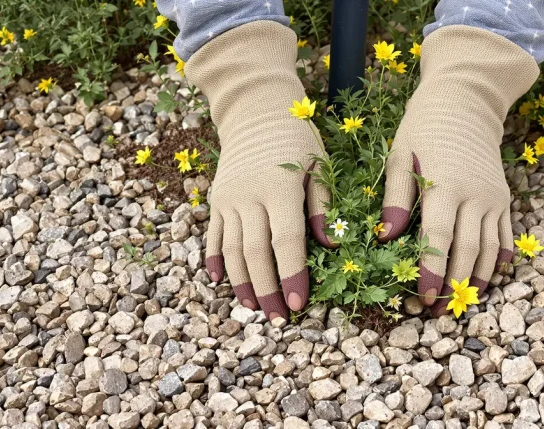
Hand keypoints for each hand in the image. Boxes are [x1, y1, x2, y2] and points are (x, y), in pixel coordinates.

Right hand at [185, 21, 332, 322]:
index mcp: (281, 189)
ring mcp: (229, 199)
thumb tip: (331, 245)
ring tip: (252, 308)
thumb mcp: (319, 165)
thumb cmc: (296, 139)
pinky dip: (214, 260)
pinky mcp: (216, 199)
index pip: (286, 242)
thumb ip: (323, 205)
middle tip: (279, 319)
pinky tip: (219, 282)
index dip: (292, 276)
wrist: (254, 111)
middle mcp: (250, 197)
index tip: (299, 304)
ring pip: (232, 250)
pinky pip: (212, 235)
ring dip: (242, 283)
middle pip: (256, 253)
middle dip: (268, 290)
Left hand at [378, 26, 538, 315]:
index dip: (432, 271)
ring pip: (490, 249)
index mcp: (445, 185)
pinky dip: (498, 262)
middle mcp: (475, 196)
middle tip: (436, 312)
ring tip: (459, 303)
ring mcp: (494, 198)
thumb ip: (395, 197)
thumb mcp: (400, 155)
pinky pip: (506, 237)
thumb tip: (386, 237)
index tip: (423, 298)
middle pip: (468, 250)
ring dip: (476, 280)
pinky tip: (487, 280)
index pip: (439, 238)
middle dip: (453, 285)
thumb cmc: (423, 128)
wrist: (467, 101)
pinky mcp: (505, 198)